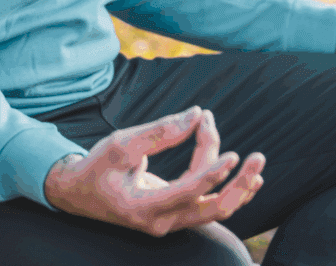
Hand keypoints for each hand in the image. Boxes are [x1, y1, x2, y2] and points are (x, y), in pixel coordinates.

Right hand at [44, 106, 264, 237]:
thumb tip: (197, 114)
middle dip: (239, 184)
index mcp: (144, 208)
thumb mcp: (122, 143)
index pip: (188, 193)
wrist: (77, 193)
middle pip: (212, 210)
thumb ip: (160, 131)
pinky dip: (226, 187)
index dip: (213, 173)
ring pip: (214, 207)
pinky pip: (208, 203)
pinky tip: (247, 175)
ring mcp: (170, 220)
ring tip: (255, 158)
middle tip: (258, 157)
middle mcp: (162, 222)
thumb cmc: (97, 166)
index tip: (233, 154)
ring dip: (236, 182)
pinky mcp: (175, 212)